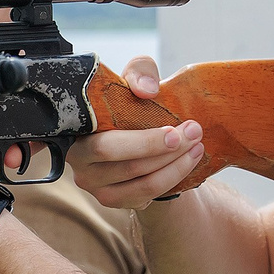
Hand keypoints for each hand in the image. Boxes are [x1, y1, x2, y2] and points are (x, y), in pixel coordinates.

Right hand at [69, 57, 206, 209]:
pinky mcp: (115, 201)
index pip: (104, 145)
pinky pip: (149, 194)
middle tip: (193, 133)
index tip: (172, 130)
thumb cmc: (128, 104)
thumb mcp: (133, 80)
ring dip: (176, 166)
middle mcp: (80, 166)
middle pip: (127, 166)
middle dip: (165, 151)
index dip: (141, 142)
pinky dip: (174, 177)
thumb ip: (139, 72)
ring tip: (198, 145)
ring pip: (143, 183)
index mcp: (76, 136)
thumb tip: (148, 90)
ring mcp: (97, 189)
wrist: (134, 136)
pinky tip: (190, 159)